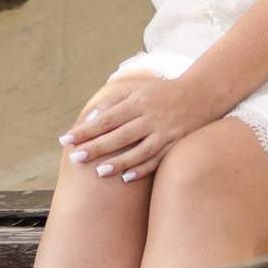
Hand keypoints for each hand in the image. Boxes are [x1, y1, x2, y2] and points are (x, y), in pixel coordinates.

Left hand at [57, 63, 221, 185]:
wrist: (201, 94)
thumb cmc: (161, 93)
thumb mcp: (137, 89)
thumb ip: (114, 101)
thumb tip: (90, 118)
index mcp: (137, 101)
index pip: (106, 117)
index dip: (86, 129)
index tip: (66, 140)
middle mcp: (150, 116)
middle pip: (119, 134)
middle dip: (96, 146)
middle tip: (75, 158)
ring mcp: (164, 132)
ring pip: (138, 150)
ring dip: (118, 162)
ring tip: (98, 172)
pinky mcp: (176, 144)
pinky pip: (157, 160)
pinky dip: (142, 169)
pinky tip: (126, 178)